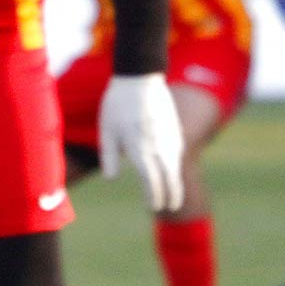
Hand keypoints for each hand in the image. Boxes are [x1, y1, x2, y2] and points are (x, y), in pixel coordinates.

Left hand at [98, 72, 185, 212]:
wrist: (140, 78)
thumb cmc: (117, 104)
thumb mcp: (106, 130)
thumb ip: (109, 155)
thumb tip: (111, 178)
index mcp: (139, 149)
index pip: (151, 181)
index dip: (154, 196)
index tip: (154, 206)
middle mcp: (158, 147)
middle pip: (169, 178)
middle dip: (170, 195)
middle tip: (169, 207)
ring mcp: (170, 138)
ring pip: (176, 166)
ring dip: (175, 182)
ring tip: (173, 195)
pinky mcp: (175, 129)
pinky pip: (177, 153)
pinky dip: (175, 165)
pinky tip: (172, 170)